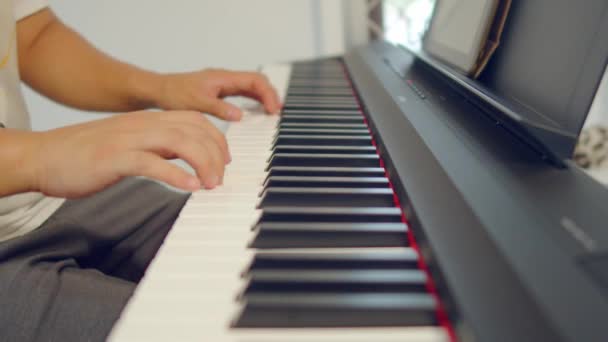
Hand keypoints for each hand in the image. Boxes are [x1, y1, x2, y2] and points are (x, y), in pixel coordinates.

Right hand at [23, 110, 228, 197]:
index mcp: (147, 120)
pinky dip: (176, 175)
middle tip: (220, 179)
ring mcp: (128, 139)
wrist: (44, 156)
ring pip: (179, 141)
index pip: (194, 119)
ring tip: (212, 184)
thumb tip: (188, 159)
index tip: (225, 160)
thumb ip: (158, 146)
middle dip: (216, 154)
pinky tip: (190, 187)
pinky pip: (152, 163)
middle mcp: (142, 125)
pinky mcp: (114, 158)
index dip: (216, 138)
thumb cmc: (87, 154)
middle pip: (194, 130)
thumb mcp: (131, 143)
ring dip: (203, 163)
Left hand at [154, 69, 281, 120]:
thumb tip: (241, 115)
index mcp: (223, 78)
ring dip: (264, 98)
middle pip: (257, 82)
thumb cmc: (174, 94)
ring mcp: (224, 84)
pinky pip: (243, 93)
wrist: (159, 90)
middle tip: (277, 113)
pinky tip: (257, 112)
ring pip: (252, 87)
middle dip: (270, 95)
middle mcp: (226, 79)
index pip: (254, 80)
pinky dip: (254, 101)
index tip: (273, 110)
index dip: (268, 94)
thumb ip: (220, 109)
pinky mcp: (221, 91)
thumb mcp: (197, 103)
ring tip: (272, 112)